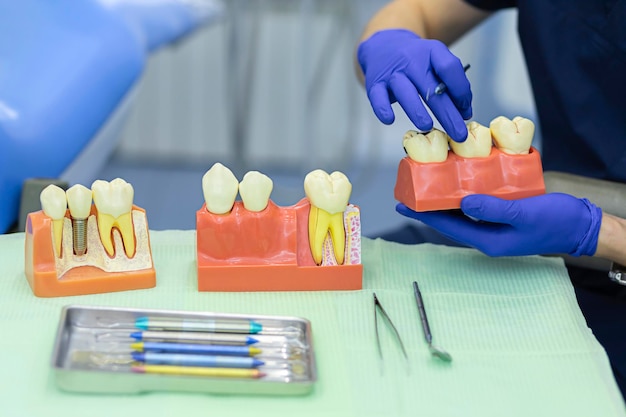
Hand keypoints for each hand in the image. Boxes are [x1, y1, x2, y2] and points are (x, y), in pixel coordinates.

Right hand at [357, 29, 471, 141]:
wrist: (383, 46)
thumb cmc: (416, 61)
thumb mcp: (435, 63)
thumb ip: (451, 84)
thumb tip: (464, 113)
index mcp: (432, 51)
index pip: (450, 68)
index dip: (461, 91)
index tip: (465, 111)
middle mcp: (412, 59)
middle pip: (432, 88)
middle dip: (448, 114)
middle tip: (459, 135)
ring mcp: (393, 72)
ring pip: (405, 92)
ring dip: (417, 110)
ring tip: (427, 126)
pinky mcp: (375, 83)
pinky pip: (378, 98)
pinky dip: (383, 109)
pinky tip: (389, 120)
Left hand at [396, 193, 602, 256]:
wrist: (582, 224)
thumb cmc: (555, 221)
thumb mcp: (523, 213)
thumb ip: (493, 209)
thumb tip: (461, 202)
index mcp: (487, 240)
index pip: (447, 226)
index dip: (423, 215)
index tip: (403, 205)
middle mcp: (487, 235)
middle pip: (450, 219)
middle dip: (429, 206)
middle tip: (410, 190)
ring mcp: (495, 226)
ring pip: (462, 211)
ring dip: (445, 198)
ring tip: (428, 183)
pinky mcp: (504, 215)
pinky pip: (477, 204)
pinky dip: (465, 193)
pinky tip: (460, 180)